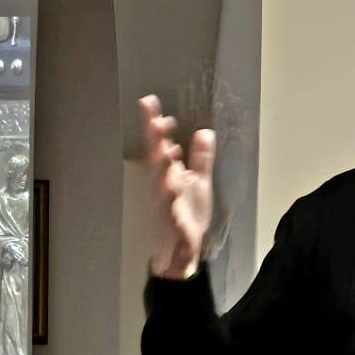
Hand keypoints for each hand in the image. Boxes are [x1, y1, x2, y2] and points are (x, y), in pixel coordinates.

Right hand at [139, 94, 215, 280]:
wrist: (182, 252)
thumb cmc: (187, 216)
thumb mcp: (199, 183)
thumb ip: (201, 159)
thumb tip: (205, 132)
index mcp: (168, 174)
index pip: (159, 144)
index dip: (154, 124)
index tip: (149, 101)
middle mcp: (162, 186)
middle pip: (157, 159)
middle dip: (155, 140)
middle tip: (155, 120)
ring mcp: (165, 205)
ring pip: (162, 183)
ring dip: (163, 167)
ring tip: (167, 150)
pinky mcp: (173, 223)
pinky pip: (171, 211)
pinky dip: (172, 201)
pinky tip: (172, 189)